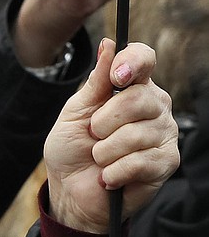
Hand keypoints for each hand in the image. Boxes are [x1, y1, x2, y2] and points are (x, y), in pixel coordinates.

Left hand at [45, 39, 178, 231]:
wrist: (70, 192)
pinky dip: (113, 172)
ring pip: (134, 134)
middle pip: (137, 98)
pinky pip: (139, 161)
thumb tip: (108, 45)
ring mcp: (164, 133)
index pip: (144, 59)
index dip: (131, 62)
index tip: (115, 77)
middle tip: (94, 136)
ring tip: (100, 159)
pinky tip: (109, 176)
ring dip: (104, 153)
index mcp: (133, 87)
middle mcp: (155, 106)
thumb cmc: (72, 150)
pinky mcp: (167, 162)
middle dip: (103, 122)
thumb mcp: (74, 113)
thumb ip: (94, 83)